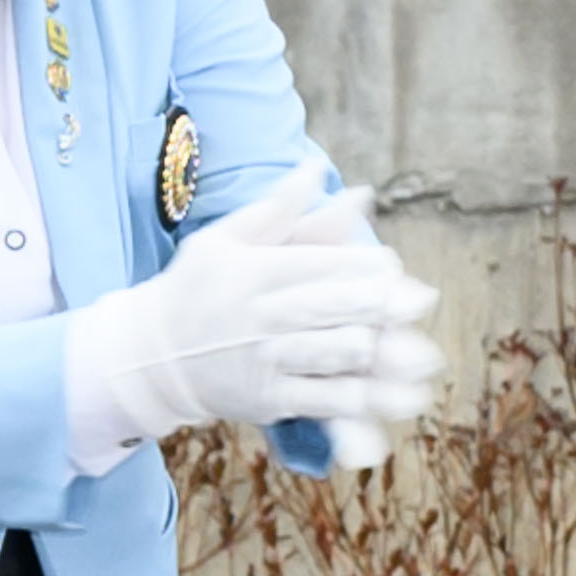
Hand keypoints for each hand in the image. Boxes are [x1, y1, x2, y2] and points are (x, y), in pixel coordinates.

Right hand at [68, 170, 434, 446]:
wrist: (150, 357)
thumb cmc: (197, 288)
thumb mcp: (225, 239)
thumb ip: (278, 209)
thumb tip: (320, 173)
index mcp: (254, 273)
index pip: (314, 265)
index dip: (357, 265)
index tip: (391, 264)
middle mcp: (261, 318)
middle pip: (329, 309)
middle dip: (379, 305)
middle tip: (422, 301)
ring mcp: (266, 361)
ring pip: (333, 356)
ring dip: (383, 357)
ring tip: (425, 357)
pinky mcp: (271, 399)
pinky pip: (328, 401)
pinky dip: (369, 402)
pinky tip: (408, 399)